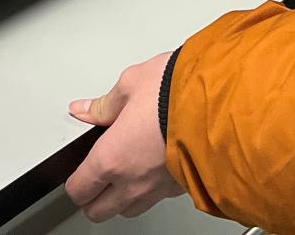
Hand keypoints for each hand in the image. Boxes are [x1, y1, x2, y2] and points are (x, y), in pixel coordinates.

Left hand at [64, 51, 180, 222]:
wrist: (222, 102)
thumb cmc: (177, 91)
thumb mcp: (132, 83)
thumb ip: (105, 104)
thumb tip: (85, 109)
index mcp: (111, 157)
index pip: (79, 188)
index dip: (73, 183)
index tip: (75, 175)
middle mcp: (132, 181)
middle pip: (99, 211)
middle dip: (92, 199)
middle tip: (93, 181)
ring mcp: (157, 189)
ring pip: (128, 210)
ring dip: (120, 199)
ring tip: (122, 179)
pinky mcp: (181, 188)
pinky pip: (156, 199)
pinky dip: (149, 191)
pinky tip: (152, 171)